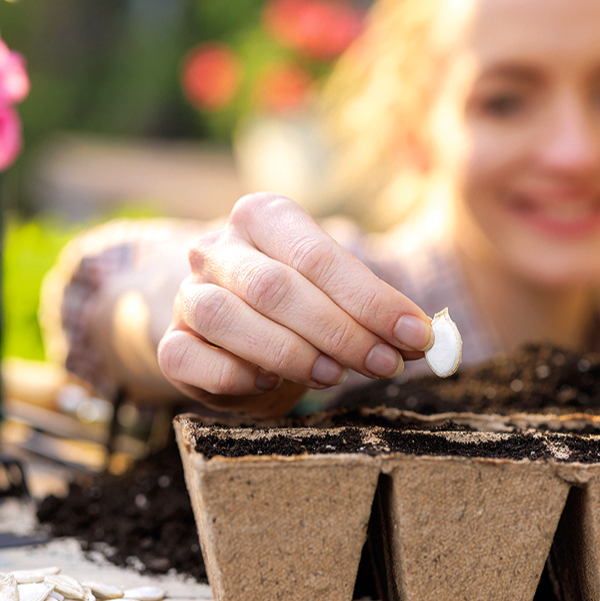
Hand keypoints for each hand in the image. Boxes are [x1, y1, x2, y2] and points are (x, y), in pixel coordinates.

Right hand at [157, 193, 432, 416]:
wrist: (242, 338)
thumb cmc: (301, 311)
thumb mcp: (341, 298)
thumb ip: (376, 313)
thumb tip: (428, 338)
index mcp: (264, 217)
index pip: (318, 255)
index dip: (371, 300)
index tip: (418, 336)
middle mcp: (218, 248)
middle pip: (276, 287)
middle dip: (340, 331)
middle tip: (384, 365)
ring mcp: (187, 294)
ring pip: (228, 318)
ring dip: (291, 353)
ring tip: (334, 376)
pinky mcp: (171, 342)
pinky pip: (187, 357)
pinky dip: (234, 374)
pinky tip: (269, 383)